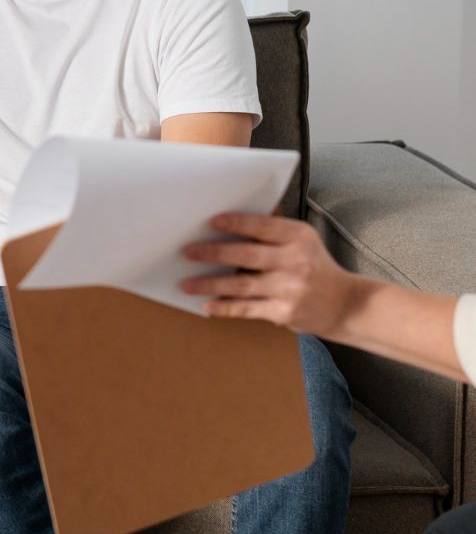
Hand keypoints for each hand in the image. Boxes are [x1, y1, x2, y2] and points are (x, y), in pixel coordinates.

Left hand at [179, 213, 358, 335]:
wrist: (347, 305)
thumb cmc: (316, 268)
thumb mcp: (303, 242)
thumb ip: (272, 233)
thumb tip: (225, 227)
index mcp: (299, 237)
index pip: (263, 226)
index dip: (237, 223)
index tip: (212, 222)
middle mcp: (295, 262)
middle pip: (246, 255)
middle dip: (213, 253)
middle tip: (187, 252)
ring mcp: (289, 289)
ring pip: (240, 285)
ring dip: (209, 284)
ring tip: (186, 284)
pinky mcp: (284, 312)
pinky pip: (247, 308)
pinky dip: (225, 308)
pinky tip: (207, 306)